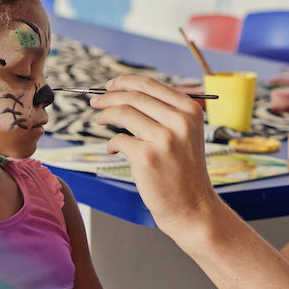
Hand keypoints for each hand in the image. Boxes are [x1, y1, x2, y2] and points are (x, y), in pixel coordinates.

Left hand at [90, 75, 219, 239]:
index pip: (150, 84)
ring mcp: (163, 139)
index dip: (124, 82)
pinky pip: (118, 140)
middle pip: (133, 96)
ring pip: (122, 113)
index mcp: (190, 110)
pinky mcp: (146, 157)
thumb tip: (127, 92)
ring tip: (99, 121)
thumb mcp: (187, 134)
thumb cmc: (184, 171)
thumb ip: (165, 112)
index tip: (110, 86)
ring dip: (105, 115)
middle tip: (96, 103)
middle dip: (109, 97)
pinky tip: (113, 150)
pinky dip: (111, 144)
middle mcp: (179, 121)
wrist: (193, 207)